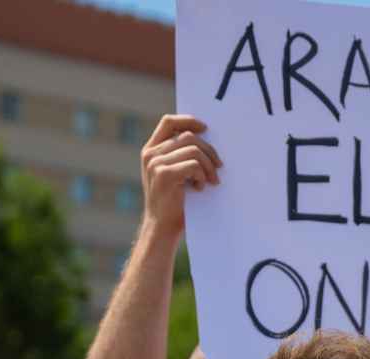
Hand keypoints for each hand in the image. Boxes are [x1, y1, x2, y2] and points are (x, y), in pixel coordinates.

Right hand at [139, 114, 221, 234]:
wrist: (162, 227)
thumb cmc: (173, 202)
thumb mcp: (173, 174)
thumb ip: (179, 155)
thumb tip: (206, 137)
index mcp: (150, 150)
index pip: (168, 122)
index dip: (188, 120)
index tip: (205, 128)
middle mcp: (150, 154)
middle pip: (187, 136)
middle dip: (208, 150)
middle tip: (219, 166)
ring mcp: (155, 164)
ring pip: (193, 150)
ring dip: (208, 166)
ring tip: (210, 181)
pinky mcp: (164, 175)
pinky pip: (193, 165)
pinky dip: (202, 176)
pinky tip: (199, 188)